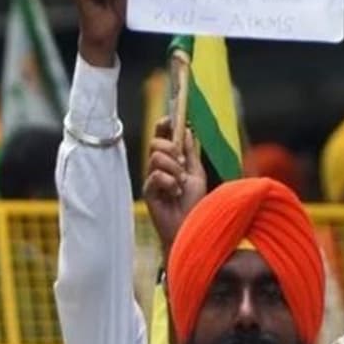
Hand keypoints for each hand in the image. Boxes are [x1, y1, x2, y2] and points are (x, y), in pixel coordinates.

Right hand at [144, 117, 206, 254]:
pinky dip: (170, 183)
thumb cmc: (194, 203)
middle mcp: (158, 168)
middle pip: (155, 143)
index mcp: (170, 161)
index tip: (170, 118)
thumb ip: (190, 153)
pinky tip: (174, 194)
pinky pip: (156, 176)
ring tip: (181, 185)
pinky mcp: (148, 191)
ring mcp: (151, 179)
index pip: (161, 137)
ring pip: (155, 158)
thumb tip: (187, 130)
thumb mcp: (196, 173)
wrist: (190, 225)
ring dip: (174, 170)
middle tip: (182, 164)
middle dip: (171, 149)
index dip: (163, 125)